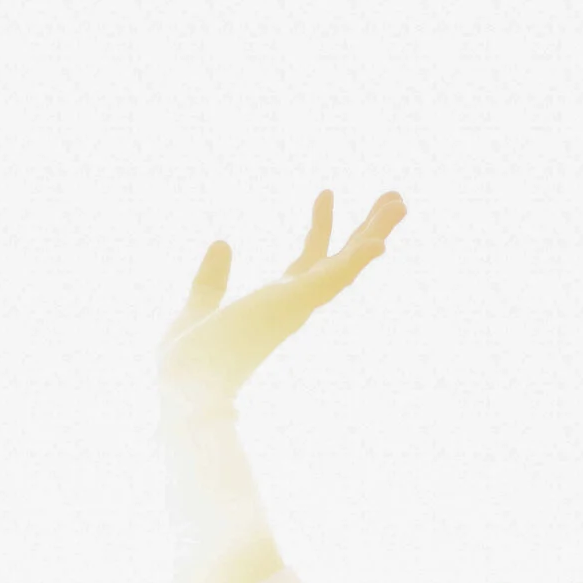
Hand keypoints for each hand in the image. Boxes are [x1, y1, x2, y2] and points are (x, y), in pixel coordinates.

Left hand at [161, 187, 405, 405]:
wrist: (183, 389)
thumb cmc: (188, 364)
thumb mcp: (199, 305)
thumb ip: (212, 278)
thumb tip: (223, 242)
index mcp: (274, 305)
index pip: (307, 261)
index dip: (320, 227)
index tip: (326, 193)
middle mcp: (292, 306)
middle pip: (340, 260)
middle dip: (365, 228)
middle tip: (393, 197)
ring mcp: (296, 306)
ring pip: (346, 266)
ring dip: (375, 234)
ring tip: (399, 201)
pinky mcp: (293, 306)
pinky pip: (332, 281)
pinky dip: (357, 262)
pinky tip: (379, 243)